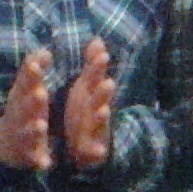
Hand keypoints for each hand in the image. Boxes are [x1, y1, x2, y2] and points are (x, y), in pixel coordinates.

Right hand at [0, 49, 57, 170]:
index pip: (24, 83)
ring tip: (40, 125)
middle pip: (23, 107)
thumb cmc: (22, 110)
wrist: (4, 143)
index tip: (35, 65)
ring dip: (32, 130)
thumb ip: (34, 69)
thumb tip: (44, 50)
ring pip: (26, 132)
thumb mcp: (26, 89)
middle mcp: (19, 115)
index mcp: (21, 97)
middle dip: (31, 101)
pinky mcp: (28, 154)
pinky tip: (45, 163)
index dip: (29, 74)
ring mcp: (22, 135)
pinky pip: (33, 158)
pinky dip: (38, 161)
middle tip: (41, 93)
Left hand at [61, 37, 117, 169]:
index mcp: (92, 95)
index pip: (96, 78)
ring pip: (100, 123)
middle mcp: (97, 110)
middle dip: (104, 91)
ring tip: (104, 110)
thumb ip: (93, 66)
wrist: (84, 145)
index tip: (102, 55)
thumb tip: (98, 39)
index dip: (98, 68)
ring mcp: (96, 130)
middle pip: (101, 99)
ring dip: (102, 117)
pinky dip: (97, 151)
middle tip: (108, 82)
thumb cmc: (85, 111)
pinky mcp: (92, 150)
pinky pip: (95, 151)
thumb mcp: (87, 87)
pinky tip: (99, 151)